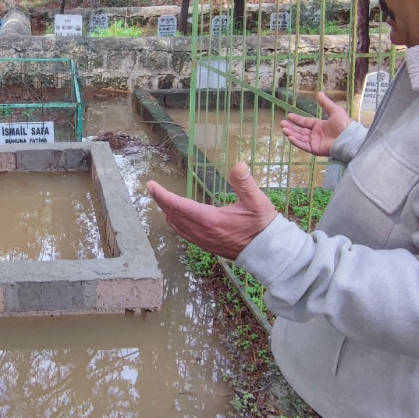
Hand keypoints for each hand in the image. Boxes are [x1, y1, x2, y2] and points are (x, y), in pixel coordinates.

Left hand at [146, 161, 276, 259]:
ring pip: (176, 226)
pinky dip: (175, 223)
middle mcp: (201, 232)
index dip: (162, 195)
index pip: (177, 205)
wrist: (268, 253)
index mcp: (209, 219)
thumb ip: (245, 183)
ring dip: (167, 212)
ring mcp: (202, 241)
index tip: (150, 185)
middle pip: (172, 215)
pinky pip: (183, 233)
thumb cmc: (262, 226)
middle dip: (161, 201)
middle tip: (152, 188)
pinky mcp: (206, 246)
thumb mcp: (257, 201)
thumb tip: (239, 165)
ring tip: (162, 200)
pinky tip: (177, 218)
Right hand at [280, 92, 350, 156]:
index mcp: (319, 126)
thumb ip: (325, 103)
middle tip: (282, 123)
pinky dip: (296, 142)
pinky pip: (303, 145)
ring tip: (284, 129)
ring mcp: (315, 142)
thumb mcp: (335, 110)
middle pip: (300, 130)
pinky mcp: (315, 149)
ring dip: (291, 133)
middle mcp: (316, 134)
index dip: (297, 119)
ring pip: (300, 138)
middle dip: (291, 127)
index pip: (305, 122)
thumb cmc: (344, 124)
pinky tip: (290, 137)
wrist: (349, 138)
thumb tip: (319, 93)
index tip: (288, 116)